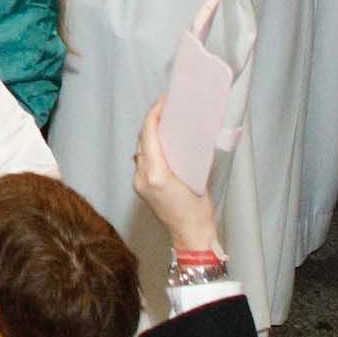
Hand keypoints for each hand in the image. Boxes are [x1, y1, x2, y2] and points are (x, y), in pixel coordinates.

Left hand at [132, 100, 225, 257]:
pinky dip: (149, 148)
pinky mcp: (140, 188)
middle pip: (142, 140)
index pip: (148, 135)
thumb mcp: (196, 177)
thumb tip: (182, 134)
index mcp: (156, 174)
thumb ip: (182, 156)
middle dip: (151, 122)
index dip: (153, 115)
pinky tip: (159, 143)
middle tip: (166, 108)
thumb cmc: (198, 209)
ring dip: (149, 134)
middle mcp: (142, 177)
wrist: (190, 235)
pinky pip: (141, 161)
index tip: (163, 101)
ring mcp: (138, 183)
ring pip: (140, 150)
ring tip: (163, 122)